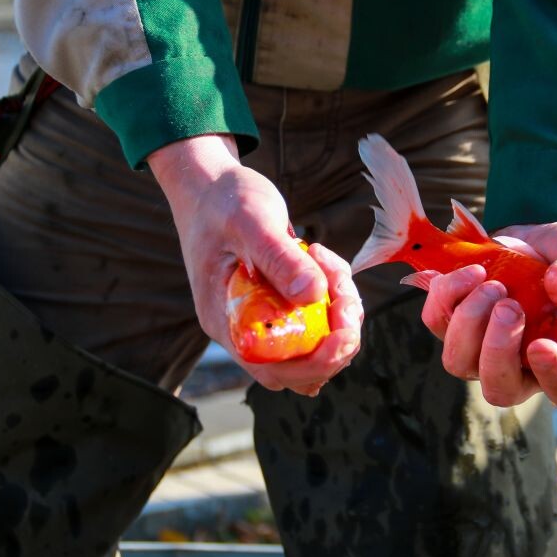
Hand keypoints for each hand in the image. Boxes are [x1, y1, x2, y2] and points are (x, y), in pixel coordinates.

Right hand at [149, 135, 362, 395]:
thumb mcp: (252, 221)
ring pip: (316, 343)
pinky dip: (334, 298)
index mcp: (226, 322)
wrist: (211, 186)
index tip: (343, 332)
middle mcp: (244, 330)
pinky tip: (324, 261)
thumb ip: (280, 258)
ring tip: (328, 260)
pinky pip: (318, 319)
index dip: (314, 363)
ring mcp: (263, 318)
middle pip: (302, 367)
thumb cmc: (224, 200)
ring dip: (340, 313)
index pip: (273, 370)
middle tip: (346, 291)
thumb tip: (313, 296)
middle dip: (337, 338)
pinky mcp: (280, 305)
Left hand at [419, 221, 556, 407]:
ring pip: (458, 362)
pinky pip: (437, 321)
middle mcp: (522, 368)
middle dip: (497, 349)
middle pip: (499, 389)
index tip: (543, 345)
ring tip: (492, 284)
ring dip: (469, 321)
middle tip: (509, 305)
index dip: (553, 376)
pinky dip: (448, 294)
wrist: (537, 241)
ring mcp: (482, 351)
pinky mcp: (453, 324)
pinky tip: (474, 271)